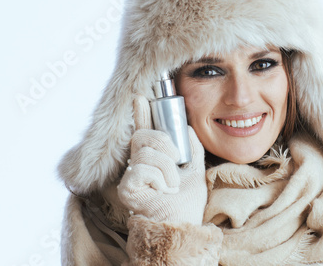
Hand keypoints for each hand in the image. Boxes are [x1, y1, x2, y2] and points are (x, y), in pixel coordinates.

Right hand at [117, 95, 206, 224]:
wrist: (183, 223)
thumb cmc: (187, 202)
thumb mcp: (195, 168)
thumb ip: (192, 147)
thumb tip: (187, 126)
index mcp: (154, 158)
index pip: (145, 130)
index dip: (141, 113)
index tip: (140, 98)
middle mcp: (139, 164)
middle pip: (143, 136)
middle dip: (164, 144)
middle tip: (175, 161)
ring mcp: (131, 175)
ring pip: (147, 152)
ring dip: (167, 168)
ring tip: (172, 185)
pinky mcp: (127, 187)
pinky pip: (143, 169)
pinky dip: (160, 179)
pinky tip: (162, 191)